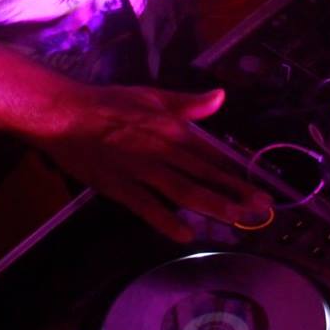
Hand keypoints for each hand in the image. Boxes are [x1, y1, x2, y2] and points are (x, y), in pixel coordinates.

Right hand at [33, 84, 272, 242]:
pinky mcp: (120, 187)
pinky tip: (186, 234)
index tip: (260, 186)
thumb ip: (187, 102)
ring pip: (185, 191)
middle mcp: (164, 150)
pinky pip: (148, 207)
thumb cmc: (108, 103)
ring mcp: (143, 170)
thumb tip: (220, 97)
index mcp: (173, 128)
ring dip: (214, 205)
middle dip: (237, 192)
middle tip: (263, 209)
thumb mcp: (151, 95)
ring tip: (238, 220)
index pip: (212, 155)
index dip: (237, 172)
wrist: (66, 114)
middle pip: (206, 175)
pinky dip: (167, 222)